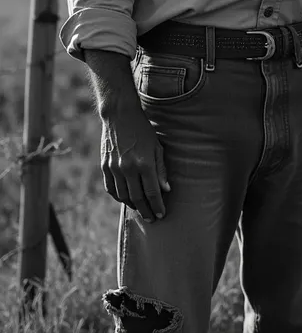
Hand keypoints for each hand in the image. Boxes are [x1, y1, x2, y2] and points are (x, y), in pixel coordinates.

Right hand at [100, 105, 170, 222]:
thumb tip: (166, 190)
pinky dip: (118, 196)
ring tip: (140, 208)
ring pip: (123, 196)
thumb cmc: (142, 130)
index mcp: (144, 163)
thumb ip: (161, 169)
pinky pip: (110, 188)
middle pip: (138, 198)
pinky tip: (125, 198)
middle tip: (151, 218)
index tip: (161, 215)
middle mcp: (128, 168)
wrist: (120, 115)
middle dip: (146, 211)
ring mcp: (114, 168)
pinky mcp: (104, 166)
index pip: (152, 192)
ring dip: (132, 205)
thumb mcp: (156, 147)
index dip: (157, 206)